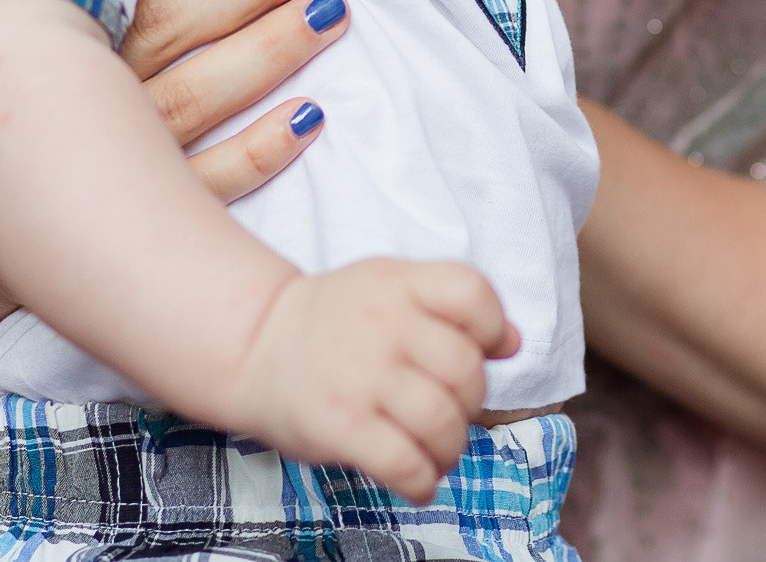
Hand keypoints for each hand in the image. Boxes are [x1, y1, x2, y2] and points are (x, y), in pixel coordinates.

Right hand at [0, 0, 563, 384]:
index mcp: (29, 9)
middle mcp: (73, 76)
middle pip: (185, 16)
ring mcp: (105, 152)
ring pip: (208, 91)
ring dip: (277, 47)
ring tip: (336, 4)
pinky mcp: (129, 215)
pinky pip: (208, 183)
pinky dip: (261, 152)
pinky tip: (311, 118)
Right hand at [231, 261, 520, 502]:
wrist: (253, 347)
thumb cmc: (335, 321)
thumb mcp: (390, 289)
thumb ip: (452, 307)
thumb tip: (512, 342)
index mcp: (398, 283)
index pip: (472, 294)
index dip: (491, 328)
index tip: (483, 351)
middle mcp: (382, 325)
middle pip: (465, 369)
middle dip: (472, 402)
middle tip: (452, 412)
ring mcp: (360, 377)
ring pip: (443, 422)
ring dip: (452, 449)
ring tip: (438, 452)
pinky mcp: (339, 427)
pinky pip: (405, 465)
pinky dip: (423, 482)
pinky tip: (418, 480)